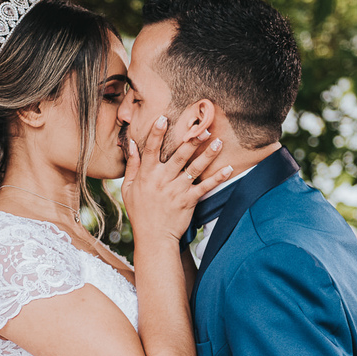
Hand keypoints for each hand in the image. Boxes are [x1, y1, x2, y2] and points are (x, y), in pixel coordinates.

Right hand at [121, 116, 231, 244]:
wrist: (153, 237)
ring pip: (194, 168)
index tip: (164, 118)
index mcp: (146, 175)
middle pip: (178, 156)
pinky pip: (205, 187)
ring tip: (218, 142)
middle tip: (203, 127)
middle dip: (191, 140)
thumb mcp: (128, 189)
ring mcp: (176, 190)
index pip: (150, 149)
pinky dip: (217, 178)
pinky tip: (228, 168)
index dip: (156, 133)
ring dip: (207, 154)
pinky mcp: (189, 201)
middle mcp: (162, 180)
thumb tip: (131, 144)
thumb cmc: (140, 212)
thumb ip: (131, 166)